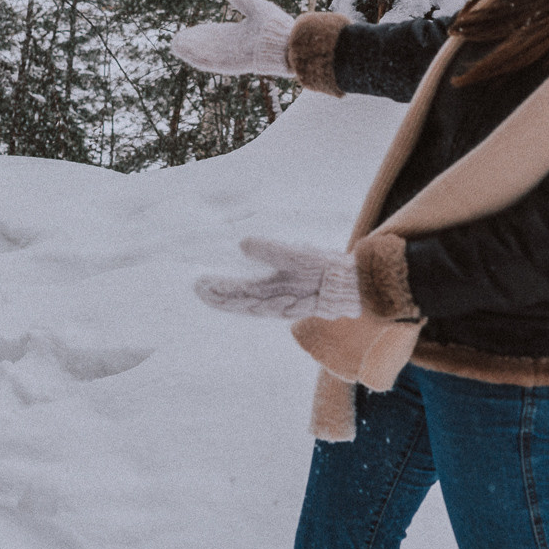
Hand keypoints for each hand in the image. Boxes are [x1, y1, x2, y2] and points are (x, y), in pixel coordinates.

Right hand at [170, 0, 296, 77]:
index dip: (201, 34)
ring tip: (175, 45)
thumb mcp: (257, 7)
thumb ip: (244, 0)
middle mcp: (233, 48)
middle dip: (192, 43)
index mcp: (239, 36)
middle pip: (207, 46)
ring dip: (190, 51)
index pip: (215, 36)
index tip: (188, 32)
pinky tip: (185, 51)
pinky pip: (210, 61)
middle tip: (176, 41)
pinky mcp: (231, 63)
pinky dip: (197, 56)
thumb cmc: (276, 26)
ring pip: (206, 55)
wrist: (286, 43)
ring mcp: (232, 56)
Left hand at [195, 237, 362, 320]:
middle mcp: (274, 304)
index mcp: (273, 296)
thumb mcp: (298, 256)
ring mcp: (281, 304)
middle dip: (218, 297)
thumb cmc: (325, 271)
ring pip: (248, 305)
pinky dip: (245, 298)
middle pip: (239, 303)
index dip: (216, 291)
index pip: (237, 296)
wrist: (350, 288)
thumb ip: (271, 251)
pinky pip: (260, 303)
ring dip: (229, 299)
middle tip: (198, 288)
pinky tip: (242, 294)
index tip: (198, 284)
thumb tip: (243, 243)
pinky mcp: (289, 301)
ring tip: (212, 291)